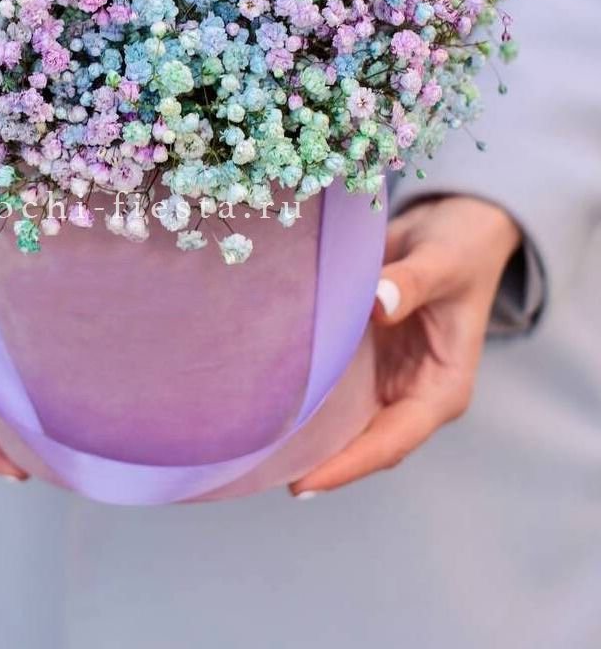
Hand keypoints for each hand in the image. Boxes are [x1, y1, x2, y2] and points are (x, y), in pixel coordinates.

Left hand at [289, 195, 520, 496]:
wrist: (453, 225)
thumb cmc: (458, 248)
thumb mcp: (443, 262)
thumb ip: (412, 283)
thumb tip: (378, 303)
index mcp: (442, 389)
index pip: (393, 441)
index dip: (349, 464)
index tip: (303, 484)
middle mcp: (413, 394)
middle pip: (362, 443)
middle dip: (318, 463)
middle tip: (259, 472)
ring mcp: (387, 378)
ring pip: (342, 422)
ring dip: (306, 437)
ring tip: (251, 452)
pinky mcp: (365, 358)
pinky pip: (331, 387)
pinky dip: (303, 397)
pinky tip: (261, 400)